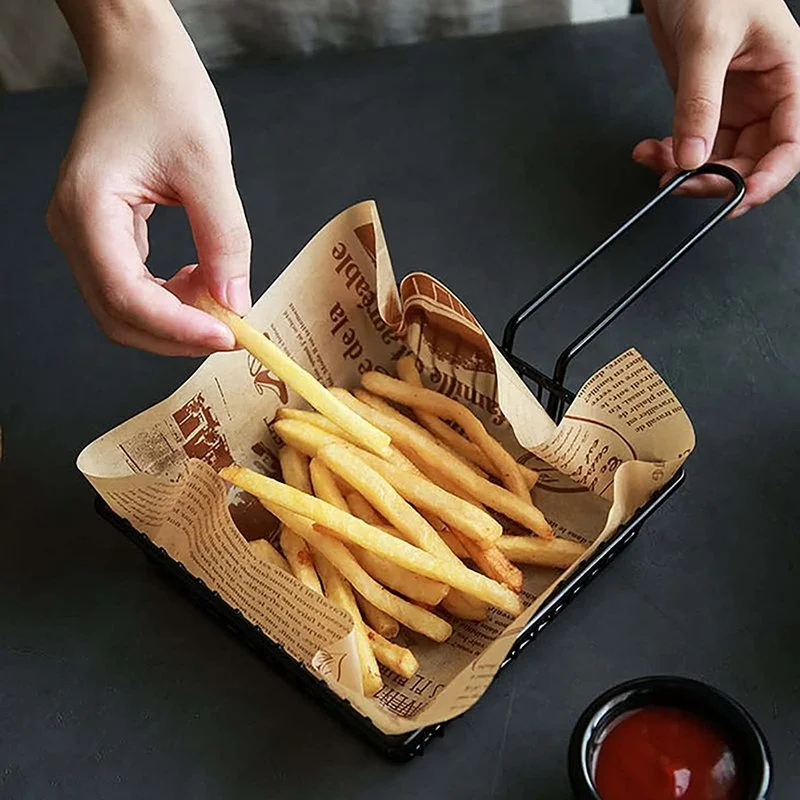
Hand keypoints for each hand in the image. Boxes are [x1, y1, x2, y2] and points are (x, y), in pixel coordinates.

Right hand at [48, 1, 249, 355]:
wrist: (139, 60)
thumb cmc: (165, 94)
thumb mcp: (208, 167)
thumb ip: (223, 239)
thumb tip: (235, 303)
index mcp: (88, 208)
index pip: (126, 296)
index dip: (178, 328)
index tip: (228, 336)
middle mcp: (73, 228)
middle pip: (119, 316)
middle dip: (177, 334)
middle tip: (230, 330)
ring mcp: (83, 235)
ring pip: (124, 309)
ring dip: (174, 320)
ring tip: (218, 297)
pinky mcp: (100, 235)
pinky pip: (130, 287)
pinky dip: (168, 299)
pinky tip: (199, 281)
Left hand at [634, 0, 799, 215]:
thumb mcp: (707, 40)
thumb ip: (699, 101)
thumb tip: (692, 154)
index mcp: (787, 76)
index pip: (790, 144)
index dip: (768, 177)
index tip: (737, 197)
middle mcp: (763, 96)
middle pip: (751, 160)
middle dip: (716, 178)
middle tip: (681, 184)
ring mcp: (731, 104)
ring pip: (717, 158)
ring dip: (685, 170)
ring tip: (655, 164)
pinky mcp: (700, 105)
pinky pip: (690, 145)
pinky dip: (668, 156)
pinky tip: (650, 153)